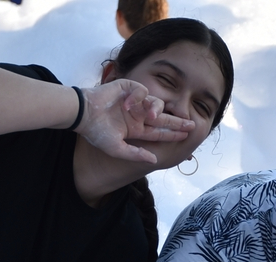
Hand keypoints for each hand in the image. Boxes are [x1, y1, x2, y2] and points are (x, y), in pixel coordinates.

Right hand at [75, 80, 194, 162]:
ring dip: (156, 109)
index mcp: (136, 129)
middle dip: (177, 121)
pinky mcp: (128, 88)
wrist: (83, 114)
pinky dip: (138, 97)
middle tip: (192, 124)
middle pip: (163, 118)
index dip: (172, 134)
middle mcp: (138, 115)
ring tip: (150, 116)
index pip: (158, 132)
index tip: (186, 135)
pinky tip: (128, 105)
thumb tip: (155, 160)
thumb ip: (136, 154)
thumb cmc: (96, 132)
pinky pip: (142, 91)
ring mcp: (134, 102)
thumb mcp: (117, 149)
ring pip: (155, 103)